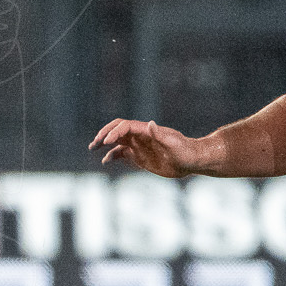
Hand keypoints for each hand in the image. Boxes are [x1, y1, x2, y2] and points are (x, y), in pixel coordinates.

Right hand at [89, 118, 209, 177]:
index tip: (107, 143)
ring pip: (116, 141)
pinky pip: (122, 154)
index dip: (113, 132)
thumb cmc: (185, 151)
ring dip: (104, 144)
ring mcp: (139, 146)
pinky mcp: (139, 157)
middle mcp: (140, 137)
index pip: (124, 127)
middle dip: (104, 134)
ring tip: (93, 149)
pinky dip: (112, 156)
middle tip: (95, 143)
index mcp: (146, 131)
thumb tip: (149, 123)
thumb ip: (160, 134)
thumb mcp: (174, 143)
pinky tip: (106, 161)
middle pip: (117, 130)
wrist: (192, 161)